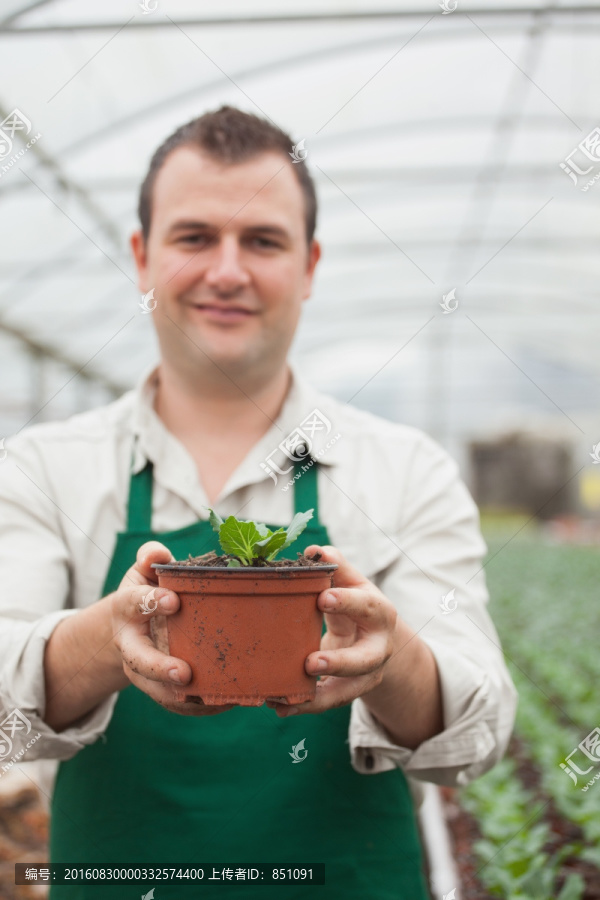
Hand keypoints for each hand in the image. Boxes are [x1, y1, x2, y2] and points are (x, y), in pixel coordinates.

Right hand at [109, 541, 236, 715]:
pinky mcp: (159, 688)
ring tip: (212, 696)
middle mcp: (130, 644)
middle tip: (183, 674)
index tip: (173, 601)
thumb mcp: (144, 570)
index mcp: (127, 608)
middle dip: (159, 668)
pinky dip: (198, 707)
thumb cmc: (146, 591)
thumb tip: (157, 553)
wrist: (131, 627)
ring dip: (182, 698)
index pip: (136, 602)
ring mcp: (143, 671)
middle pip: (139, 661)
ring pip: (157, 690)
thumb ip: (150, 556)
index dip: (152, 601)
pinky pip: (176, 704)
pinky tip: (225, 701)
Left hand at [266, 544, 397, 716]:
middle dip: (339, 663)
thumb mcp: (353, 582)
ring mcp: (366, 676)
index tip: (323, 597)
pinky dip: (304, 706)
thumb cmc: (357, 603)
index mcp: (379, 613)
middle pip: (364, 660)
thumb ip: (336, 565)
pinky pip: (327, 703)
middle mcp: (378, 649)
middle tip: (310, 663)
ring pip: (346, 692)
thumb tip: (314, 551)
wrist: (379, 639)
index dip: (347, 602)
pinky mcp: (349, 692)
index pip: (366, 606)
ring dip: (317, 697)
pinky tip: (280, 707)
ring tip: (286, 697)